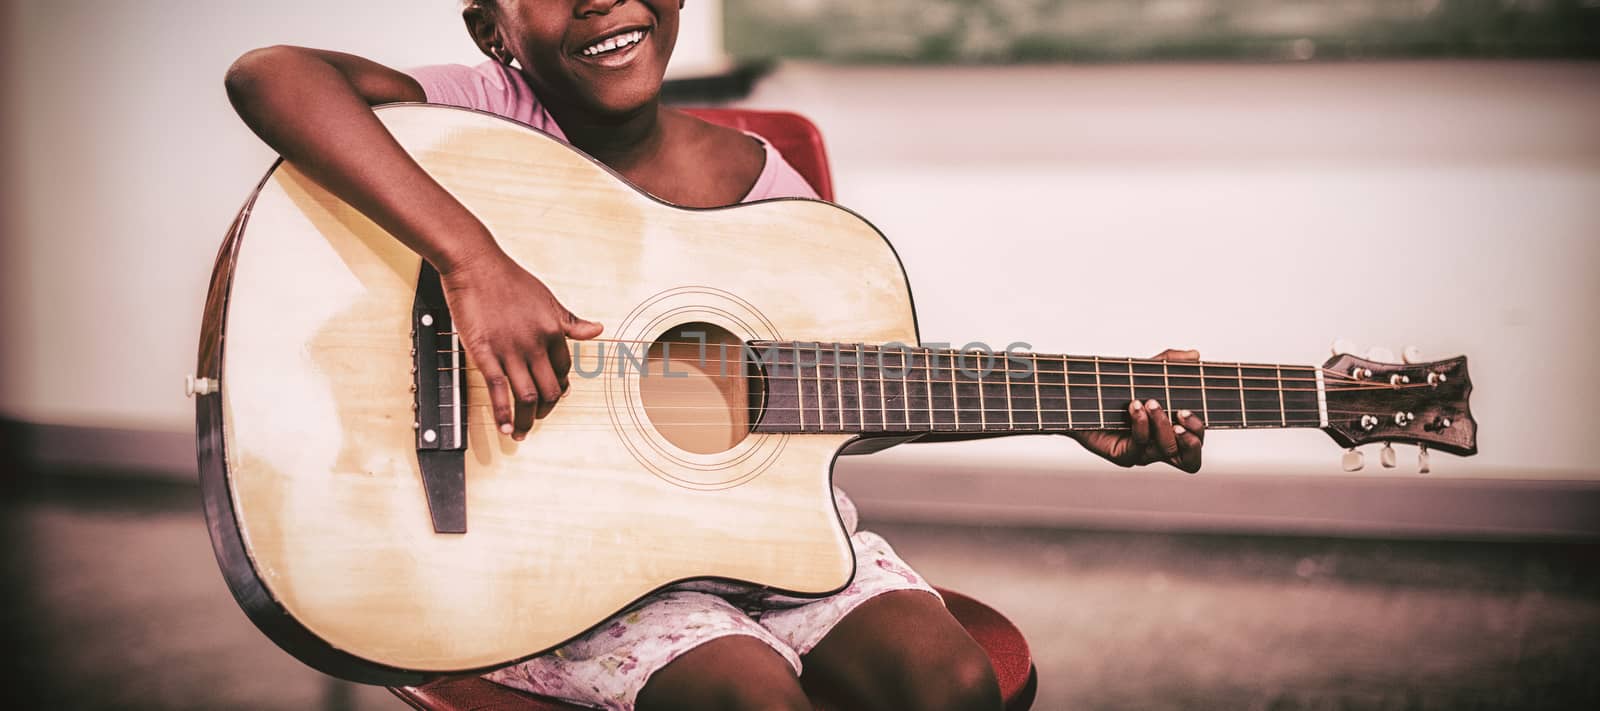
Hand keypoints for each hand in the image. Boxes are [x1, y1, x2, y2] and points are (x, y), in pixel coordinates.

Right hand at [439, 249, 603, 440]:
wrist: (475, 263)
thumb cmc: (509, 279)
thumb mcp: (548, 298)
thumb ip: (570, 321)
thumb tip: (598, 330)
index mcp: (553, 330)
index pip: (563, 371)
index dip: (559, 389)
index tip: (553, 398)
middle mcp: (536, 343)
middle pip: (549, 390)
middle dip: (545, 411)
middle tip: (536, 419)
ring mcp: (510, 349)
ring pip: (526, 396)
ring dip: (526, 420)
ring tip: (521, 433)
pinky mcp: (485, 352)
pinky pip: (498, 390)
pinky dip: (503, 413)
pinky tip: (504, 427)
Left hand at [1069, 349, 1205, 472]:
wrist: (1077, 395)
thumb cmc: (1114, 387)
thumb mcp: (1144, 371)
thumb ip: (1169, 362)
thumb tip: (1194, 355)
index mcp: (1170, 430)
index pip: (1196, 443)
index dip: (1199, 432)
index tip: (1188, 409)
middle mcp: (1158, 446)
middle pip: (1190, 460)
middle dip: (1191, 438)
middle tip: (1181, 413)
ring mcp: (1141, 453)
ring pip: (1165, 450)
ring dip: (1162, 423)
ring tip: (1150, 401)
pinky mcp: (1122, 455)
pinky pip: (1139, 447)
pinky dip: (1141, 425)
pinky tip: (1134, 406)